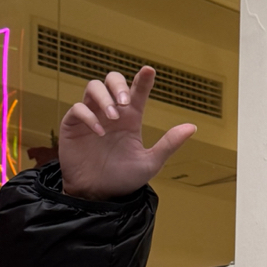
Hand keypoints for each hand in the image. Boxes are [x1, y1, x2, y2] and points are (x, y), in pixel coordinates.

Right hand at [53, 66, 195, 199]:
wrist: (98, 196)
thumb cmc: (123, 179)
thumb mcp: (150, 163)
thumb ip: (168, 144)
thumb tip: (192, 127)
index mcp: (130, 119)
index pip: (137, 92)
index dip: (143, 79)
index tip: (149, 71)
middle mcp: (111, 113)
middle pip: (111, 80)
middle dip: (119, 84)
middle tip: (126, 102)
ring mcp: (91, 116)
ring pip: (93, 88)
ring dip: (104, 98)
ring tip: (113, 117)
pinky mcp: (73, 125)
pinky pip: (78, 109)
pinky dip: (88, 116)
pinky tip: (99, 132)